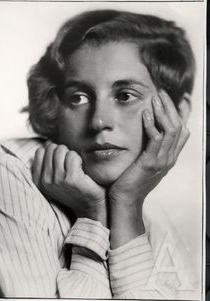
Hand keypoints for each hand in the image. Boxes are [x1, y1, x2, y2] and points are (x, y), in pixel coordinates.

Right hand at [32, 142, 106, 226]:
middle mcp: (45, 181)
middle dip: (63, 152)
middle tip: (70, 166)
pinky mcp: (71, 178)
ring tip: (75, 168)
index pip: (40, 152)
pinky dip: (79, 159)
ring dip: (71, 155)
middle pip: (51, 148)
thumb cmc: (74, 188)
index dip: (53, 153)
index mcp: (38, 181)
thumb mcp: (55, 178)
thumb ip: (48, 161)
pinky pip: (72, 155)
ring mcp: (57, 180)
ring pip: (62, 150)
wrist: (90, 206)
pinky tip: (81, 170)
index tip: (61, 164)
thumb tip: (47, 142)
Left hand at [109, 90, 189, 247]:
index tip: (180, 97)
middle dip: (172, 107)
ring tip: (155, 97)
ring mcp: (161, 161)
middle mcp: (169, 158)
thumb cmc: (131, 181)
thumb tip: (149, 132)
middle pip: (179, 127)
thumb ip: (151, 148)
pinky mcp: (149, 164)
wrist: (125, 201)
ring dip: (163, 112)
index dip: (183, 113)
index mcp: (169, 157)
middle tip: (162, 92)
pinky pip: (155, 140)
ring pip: (171, 130)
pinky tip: (145, 113)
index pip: (183, 131)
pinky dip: (152, 125)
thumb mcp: (145, 162)